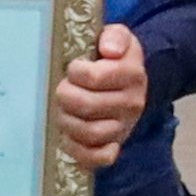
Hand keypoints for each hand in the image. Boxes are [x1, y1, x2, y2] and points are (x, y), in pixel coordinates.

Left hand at [56, 21, 151, 168]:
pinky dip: (80, 151)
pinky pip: (99, 158)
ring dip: (67, 121)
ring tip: (63, 110)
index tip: (74, 68)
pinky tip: (70, 137)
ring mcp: (124, 127)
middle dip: (65, 96)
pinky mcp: (116, 145)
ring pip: (90, 133)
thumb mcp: (118, 37)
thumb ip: (115, 36)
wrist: (133, 82)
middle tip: (63, 90)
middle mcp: (132, 104)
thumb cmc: (116, 59)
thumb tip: (108, 50)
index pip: (95, 77)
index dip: (76, 72)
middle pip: (87, 106)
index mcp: (132, 75)